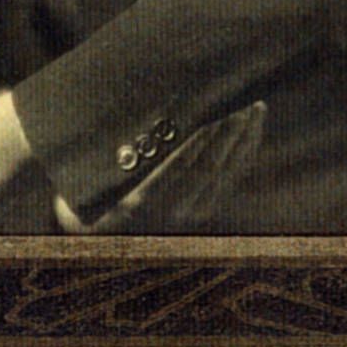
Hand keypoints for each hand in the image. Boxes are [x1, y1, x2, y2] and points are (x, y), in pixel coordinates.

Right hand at [58, 100, 268, 234]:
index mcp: (140, 204)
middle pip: (208, 169)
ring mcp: (191, 215)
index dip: (196, 141)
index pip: (176, 169)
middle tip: (242, 100)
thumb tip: (122, 118)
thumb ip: (113, 158)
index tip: (211, 113)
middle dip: (229, 133)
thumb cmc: (92, 203)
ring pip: (225, 173)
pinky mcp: (205, 212)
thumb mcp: (92, 185)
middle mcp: (171, 213)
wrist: (105, 246)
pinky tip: (252, 128)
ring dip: (243, 138)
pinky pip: (231, 178)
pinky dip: (245, 150)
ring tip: (255, 106)